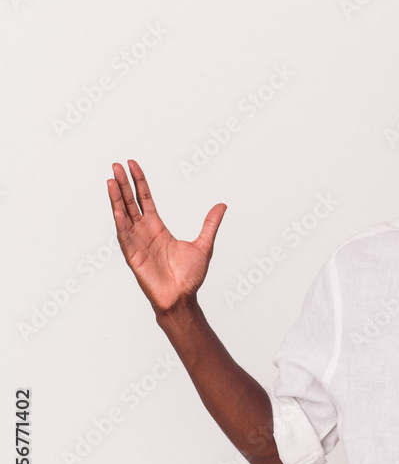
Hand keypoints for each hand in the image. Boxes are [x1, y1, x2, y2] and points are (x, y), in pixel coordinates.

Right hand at [107, 160, 225, 314]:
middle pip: (130, 203)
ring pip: (123, 215)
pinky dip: (119, 221)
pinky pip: (124, 235)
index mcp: (157, 228)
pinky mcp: (133, 255)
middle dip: (123, 184)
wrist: (183, 298)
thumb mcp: (204, 245)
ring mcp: (136, 242)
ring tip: (110, 179)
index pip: (144, 199)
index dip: (139, 182)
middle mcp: (144, 232)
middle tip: (116, 165)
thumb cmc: (190, 276)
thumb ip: (210, 224)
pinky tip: (116, 208)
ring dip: (116, 198)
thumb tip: (222, 205)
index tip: (132, 165)